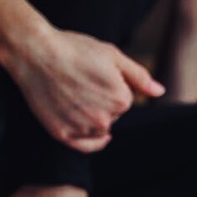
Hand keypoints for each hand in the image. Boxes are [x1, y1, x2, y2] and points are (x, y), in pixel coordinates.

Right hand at [5, 29, 164, 152]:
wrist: (37, 53)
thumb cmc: (75, 49)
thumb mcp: (113, 55)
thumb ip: (140, 77)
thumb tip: (160, 92)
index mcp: (122, 99)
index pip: (124, 100)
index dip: (112, 87)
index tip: (96, 74)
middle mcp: (105, 120)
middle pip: (112, 116)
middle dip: (102, 103)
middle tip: (82, 83)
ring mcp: (82, 129)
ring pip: (97, 129)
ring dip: (92, 118)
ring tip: (73, 96)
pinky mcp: (63, 135)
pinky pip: (84, 146)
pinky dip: (89, 140)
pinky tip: (92, 133)